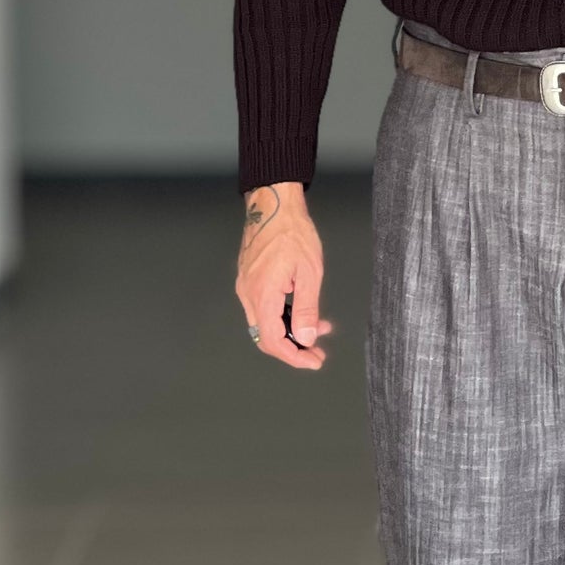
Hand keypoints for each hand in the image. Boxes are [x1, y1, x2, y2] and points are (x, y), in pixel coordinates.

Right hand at [235, 183, 331, 372]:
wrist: (274, 203)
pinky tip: (301, 309)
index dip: (294, 357)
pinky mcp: (249, 279)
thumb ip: (306, 310)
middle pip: (266, 337)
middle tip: (317, 352)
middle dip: (294, 347)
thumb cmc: (292, 231)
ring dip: (291, 329)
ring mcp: (246, 286)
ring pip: (265, 322)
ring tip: (318, 327)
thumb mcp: (309, 273)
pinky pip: (263, 307)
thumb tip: (307, 338)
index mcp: (262, 295)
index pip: (273, 341)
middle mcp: (248, 294)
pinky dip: (282, 314)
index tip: (313, 361)